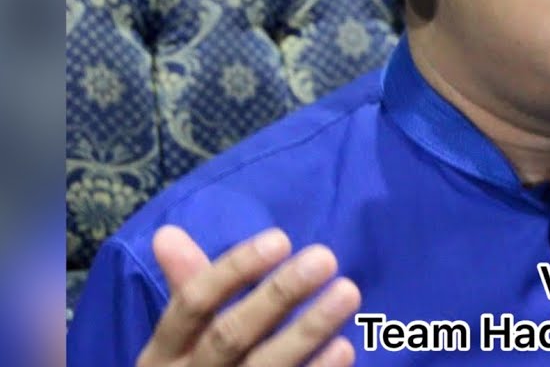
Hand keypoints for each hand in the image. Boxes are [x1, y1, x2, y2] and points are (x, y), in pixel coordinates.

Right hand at [136, 225, 361, 366]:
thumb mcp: (177, 340)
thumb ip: (186, 286)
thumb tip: (167, 232)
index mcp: (164, 352)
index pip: (193, 303)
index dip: (234, 269)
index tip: (280, 239)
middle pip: (231, 335)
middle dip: (278, 295)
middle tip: (325, 258)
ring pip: (265, 366)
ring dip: (308, 329)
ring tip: (347, 292)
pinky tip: (345, 347)